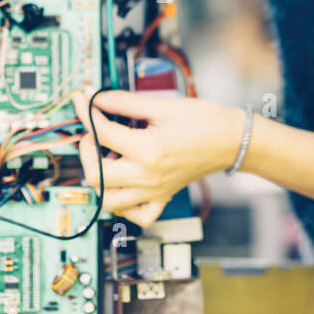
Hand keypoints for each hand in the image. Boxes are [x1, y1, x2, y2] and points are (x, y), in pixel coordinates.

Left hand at [70, 89, 242, 226]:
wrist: (232, 140)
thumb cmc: (203, 120)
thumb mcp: (161, 105)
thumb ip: (124, 102)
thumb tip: (95, 98)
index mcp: (147, 150)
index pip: (101, 132)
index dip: (86, 112)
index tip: (82, 100)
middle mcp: (147, 177)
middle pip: (95, 174)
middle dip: (85, 150)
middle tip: (92, 132)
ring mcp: (154, 192)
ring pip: (108, 200)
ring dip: (98, 179)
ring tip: (104, 158)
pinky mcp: (162, 198)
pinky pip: (135, 215)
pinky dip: (122, 205)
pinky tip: (122, 185)